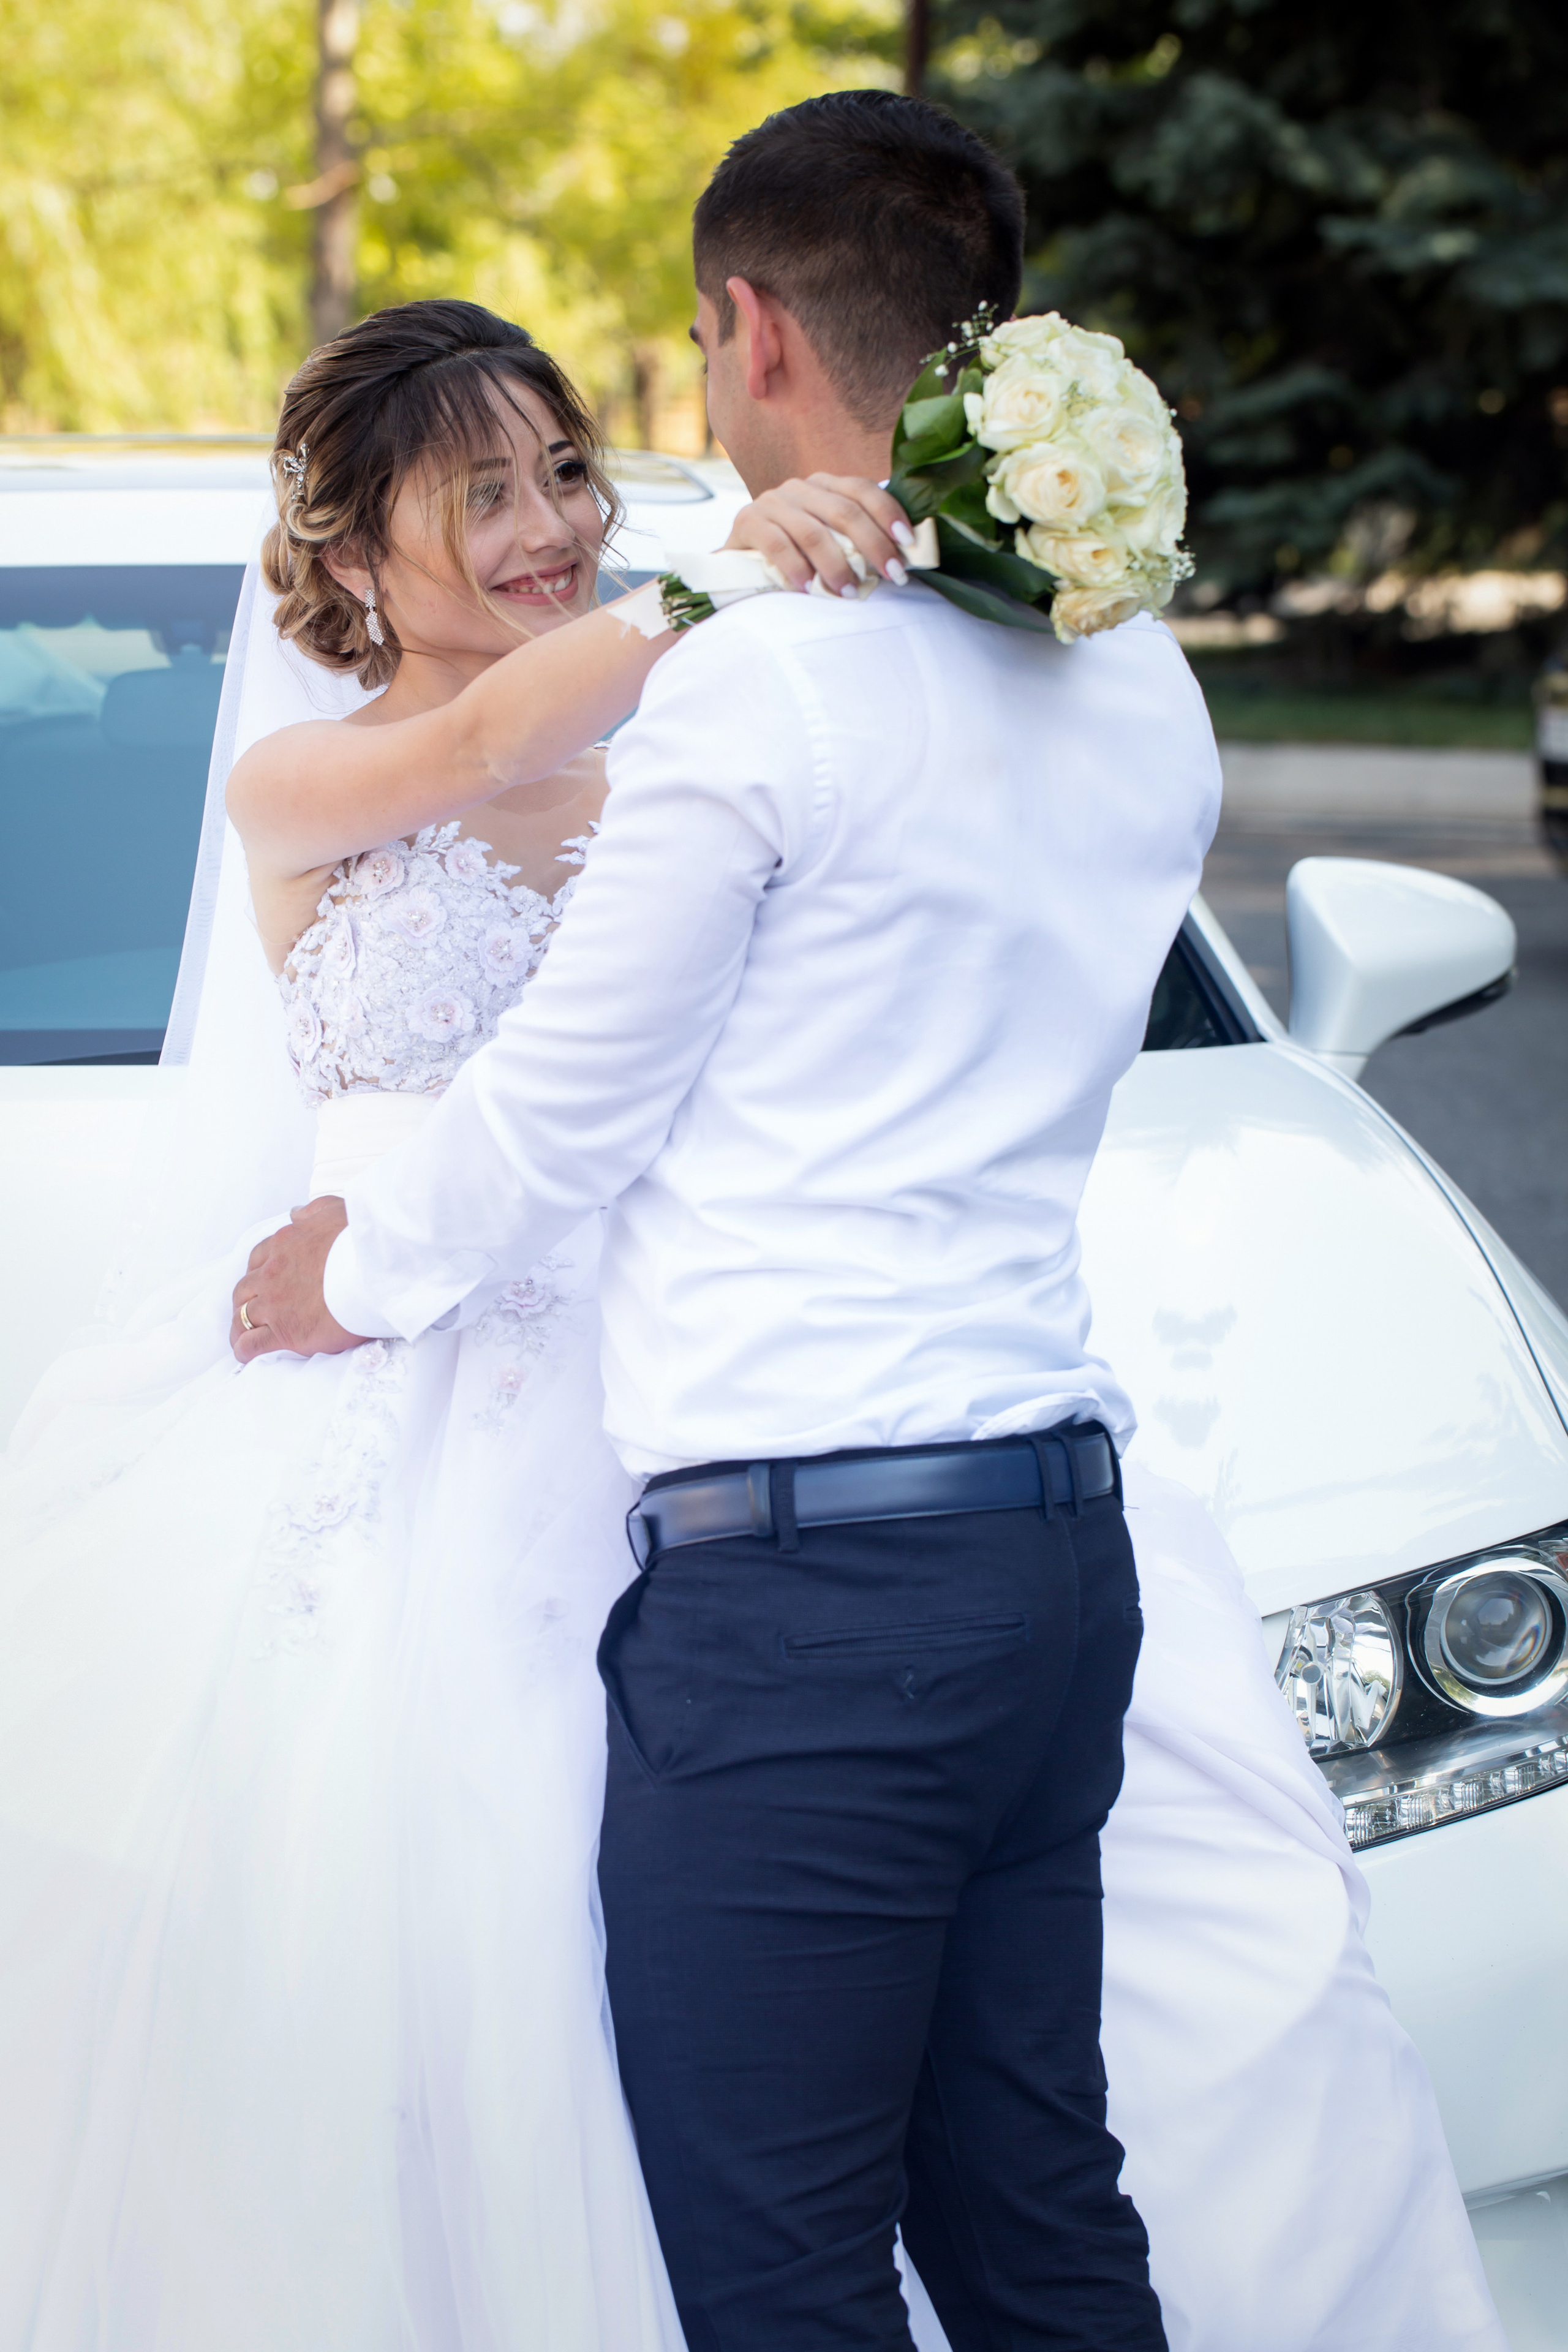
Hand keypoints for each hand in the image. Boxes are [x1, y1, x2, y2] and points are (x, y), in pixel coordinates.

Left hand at [231, 1195, 366, 1362]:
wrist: (372, 1272)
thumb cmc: (360, 1243)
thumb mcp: (335, 1210)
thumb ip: (312, 1211)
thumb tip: (296, 1214)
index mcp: (284, 1244)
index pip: (258, 1258)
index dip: (258, 1271)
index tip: (263, 1280)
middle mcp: (272, 1273)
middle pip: (245, 1288)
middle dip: (245, 1298)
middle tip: (250, 1308)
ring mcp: (274, 1303)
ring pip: (243, 1316)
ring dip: (240, 1324)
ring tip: (241, 1333)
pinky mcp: (284, 1331)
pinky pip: (252, 1343)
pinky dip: (244, 1349)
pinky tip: (244, 1353)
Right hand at [725, 475, 916, 596]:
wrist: (736, 568)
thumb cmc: (795, 559)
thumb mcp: (828, 543)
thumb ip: (857, 542)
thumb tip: (904, 559)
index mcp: (825, 486)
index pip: (863, 490)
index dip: (888, 514)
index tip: (909, 543)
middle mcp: (800, 488)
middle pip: (844, 512)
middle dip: (873, 545)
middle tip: (894, 576)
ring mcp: (772, 502)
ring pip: (812, 532)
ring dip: (836, 565)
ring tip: (851, 592)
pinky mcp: (746, 522)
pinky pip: (777, 544)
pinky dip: (796, 568)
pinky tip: (809, 589)